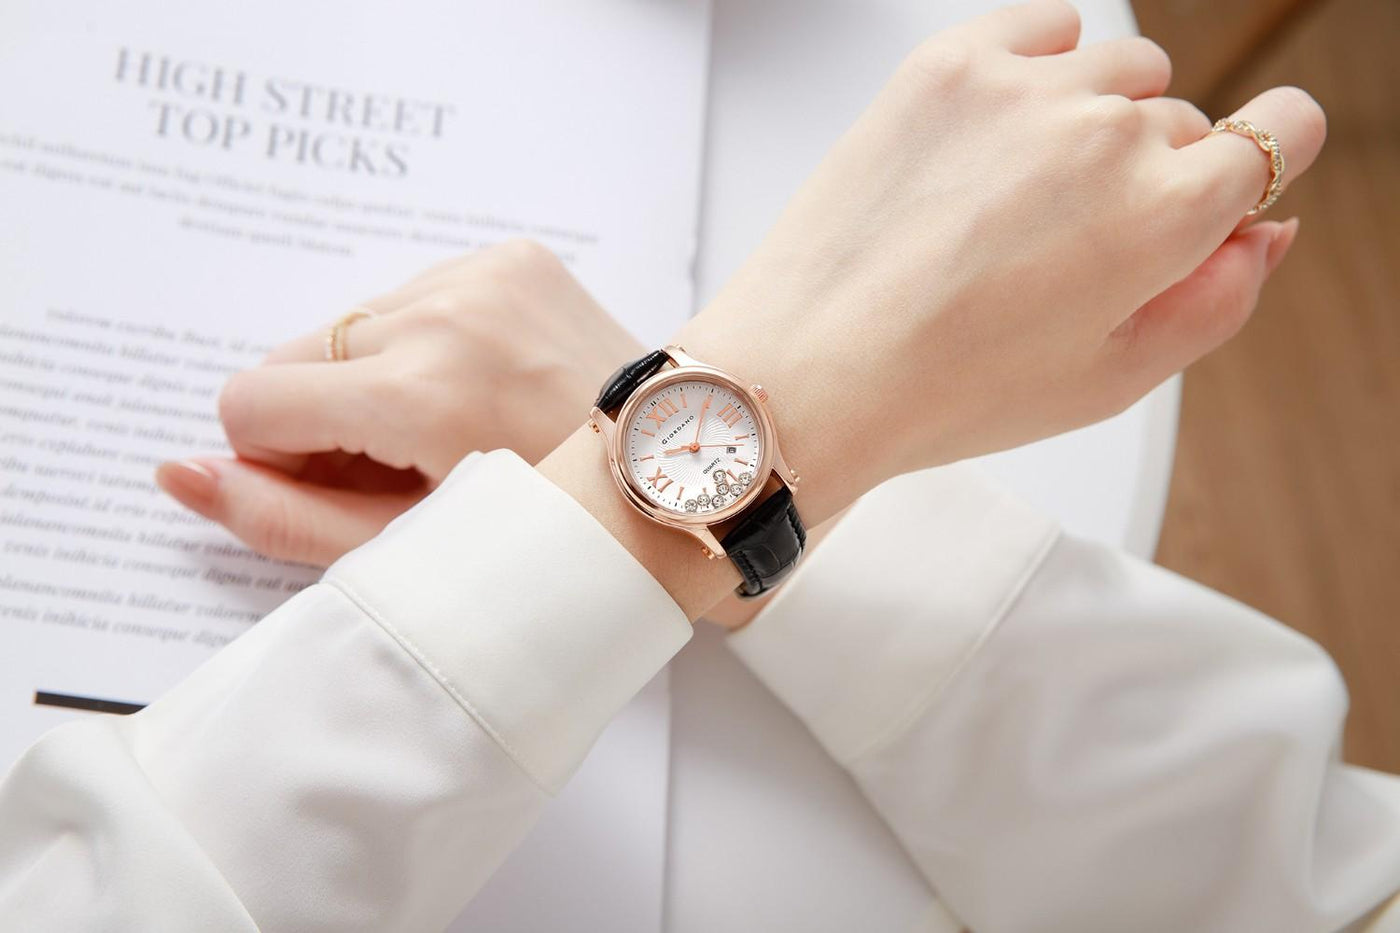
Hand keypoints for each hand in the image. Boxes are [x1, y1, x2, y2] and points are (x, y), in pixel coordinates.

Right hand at [156, 240, 641, 563]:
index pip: (252, 401)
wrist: (682, 471)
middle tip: (408, 464)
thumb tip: (180, 475)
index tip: (340, 484)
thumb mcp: (413, 549)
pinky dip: (425, 341)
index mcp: (420, 392)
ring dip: (377, 376)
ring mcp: (484, 271)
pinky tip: (482, 386)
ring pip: (352, 323)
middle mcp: (446, 311)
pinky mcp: (512, 255)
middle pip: (296, 354)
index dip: (278, 457)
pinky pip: (414, 294)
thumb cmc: (555, 529)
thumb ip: (283, 517)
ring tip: (457, 427)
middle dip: (329, 416)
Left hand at [541, 0, 1323, 615]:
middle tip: (1074, 248)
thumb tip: (1264, 231)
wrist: (809, 367)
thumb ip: (1217, 299)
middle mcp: (1104, 133)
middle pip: (1183, 124)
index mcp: (1163, 215)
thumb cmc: (943, 389)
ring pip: (1117, 71)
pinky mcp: (950, 65)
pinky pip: (1045, 28)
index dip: (1264, 162)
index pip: (1282, 134)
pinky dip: (1041, 68)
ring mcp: (1023, 88)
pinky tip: (1003, 135)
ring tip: (1026, 199)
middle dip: (1153, 176)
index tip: (1228, 183)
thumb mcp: (1110, 381)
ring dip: (1097, 120)